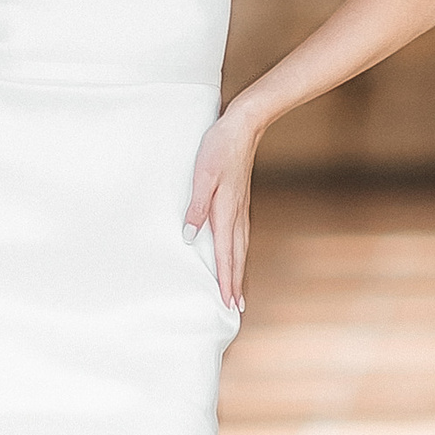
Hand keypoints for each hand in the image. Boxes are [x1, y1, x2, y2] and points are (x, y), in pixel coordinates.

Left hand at [184, 105, 260, 311]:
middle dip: (236, 283)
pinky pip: (241, 234)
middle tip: (236, 308)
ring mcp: (241, 207)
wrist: (244, 126)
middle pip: (237, 256)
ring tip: (237, 288)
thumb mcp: (202, 176)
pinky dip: (239, 251)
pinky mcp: (240, 200)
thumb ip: (196, 207)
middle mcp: (236, 214)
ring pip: (241, 246)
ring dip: (239, 269)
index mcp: (225, 212)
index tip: (227, 303)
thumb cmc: (219, 148)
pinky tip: (236, 252)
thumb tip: (191, 237)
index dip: (226, 281)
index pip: (226, 255)